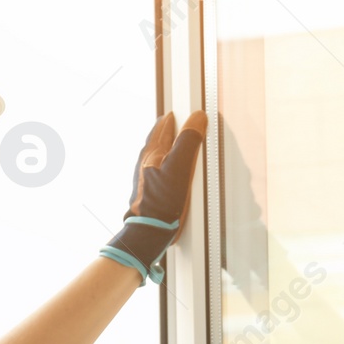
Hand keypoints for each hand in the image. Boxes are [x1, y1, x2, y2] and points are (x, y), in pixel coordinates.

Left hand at [100, 110, 208, 284]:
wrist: (149, 231)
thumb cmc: (161, 202)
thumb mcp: (179, 167)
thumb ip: (188, 141)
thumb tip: (197, 117)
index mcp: (152, 152)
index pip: (163, 126)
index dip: (175, 117)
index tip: (183, 113)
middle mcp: (146, 163)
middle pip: (159, 140)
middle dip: (171, 132)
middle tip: (180, 126)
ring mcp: (147, 178)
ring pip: (160, 156)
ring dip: (171, 150)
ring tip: (180, 147)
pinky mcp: (152, 192)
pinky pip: (162, 174)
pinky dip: (171, 169)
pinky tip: (176, 176)